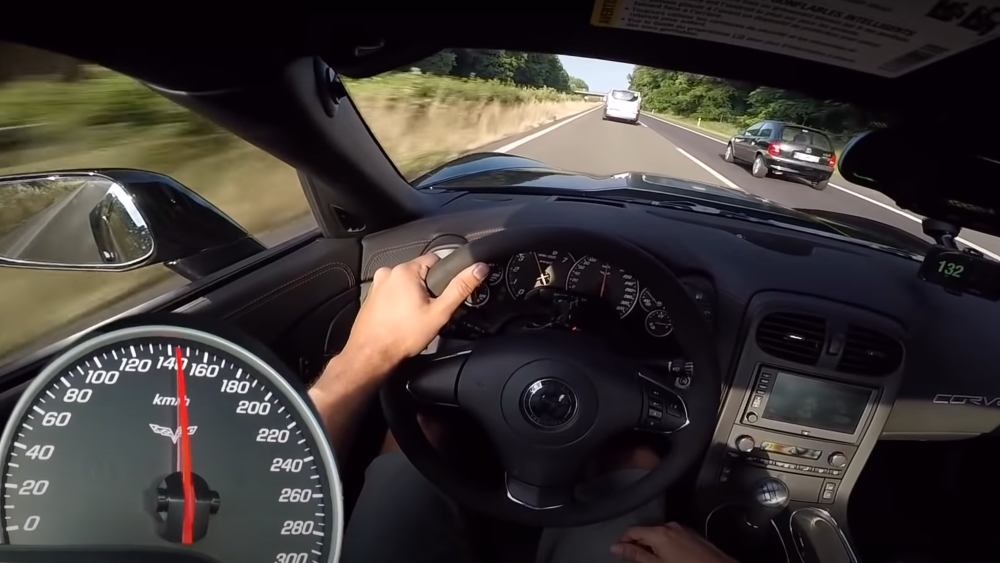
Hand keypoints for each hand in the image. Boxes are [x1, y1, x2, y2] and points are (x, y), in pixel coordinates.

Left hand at [336, 253, 488, 380]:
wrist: (371, 355)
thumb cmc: (401, 336)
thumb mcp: (439, 312)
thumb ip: (460, 288)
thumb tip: (478, 268)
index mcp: (406, 270)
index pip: (436, 259)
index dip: (445, 276)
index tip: (444, 293)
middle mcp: (389, 272)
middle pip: (420, 272)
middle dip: (428, 289)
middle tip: (430, 310)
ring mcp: (377, 284)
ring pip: (406, 283)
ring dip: (413, 295)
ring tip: (414, 317)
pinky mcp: (372, 295)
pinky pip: (393, 292)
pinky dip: (400, 302)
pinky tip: (402, 319)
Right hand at [610, 523, 737, 562]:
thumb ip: (636, 555)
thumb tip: (615, 546)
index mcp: (659, 532)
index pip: (632, 530)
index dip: (623, 542)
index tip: (619, 553)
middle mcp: (670, 525)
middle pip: (646, 531)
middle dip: (638, 544)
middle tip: (635, 560)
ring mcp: (683, 529)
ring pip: (659, 534)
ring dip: (652, 546)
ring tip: (652, 561)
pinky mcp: (693, 535)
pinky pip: (672, 537)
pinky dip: (665, 545)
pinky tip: (669, 558)